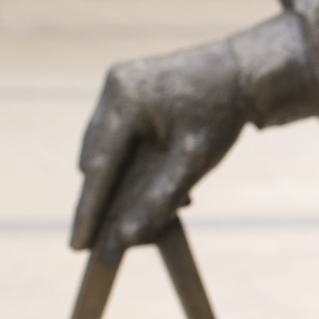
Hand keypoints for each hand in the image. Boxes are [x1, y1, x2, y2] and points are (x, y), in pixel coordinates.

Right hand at [70, 40, 247, 253]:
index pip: (99, 166)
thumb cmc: (222, 114)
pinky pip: (119, 136)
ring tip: (133, 216)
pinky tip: (152, 184)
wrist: (242, 72)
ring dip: (118, 181)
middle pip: (97, 158)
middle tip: (99, 241)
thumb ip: (162, 197)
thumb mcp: (196, 159)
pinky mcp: (128, 91)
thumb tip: (128, 236)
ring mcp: (118, 87)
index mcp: (125, 100)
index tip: (77, 245)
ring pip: (106, 148)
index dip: (88, 210)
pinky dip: (130, 163)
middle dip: (102, 199)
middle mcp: (114, 89)